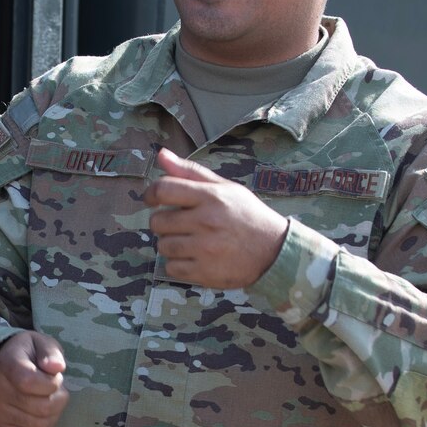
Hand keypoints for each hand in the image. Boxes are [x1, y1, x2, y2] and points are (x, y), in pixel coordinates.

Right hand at [0, 331, 69, 426]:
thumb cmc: (26, 355)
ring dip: (53, 414)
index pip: (30, 383)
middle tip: (54, 389)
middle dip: (58, 398)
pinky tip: (42, 414)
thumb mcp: (40, 342)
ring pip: (39, 425)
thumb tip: (57, 367)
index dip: (52, 383)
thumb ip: (51, 352)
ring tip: (48, 399)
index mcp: (8, 366)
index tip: (53, 376)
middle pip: (41, 408)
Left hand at [144, 149, 288, 287]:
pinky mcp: (205, 272)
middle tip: (180, 225)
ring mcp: (205, 249)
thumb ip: (191, 172)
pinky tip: (194, 258)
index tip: (152, 200)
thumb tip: (161, 154)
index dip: (151, 194)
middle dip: (164, 223)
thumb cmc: (246, 215)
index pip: (164, 189)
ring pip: (163, 246)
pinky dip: (178, 265)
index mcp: (211, 197)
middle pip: (158, 222)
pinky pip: (172, 268)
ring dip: (171, 244)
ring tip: (190, 242)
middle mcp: (206, 221)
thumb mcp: (225, 188)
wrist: (275, 251)